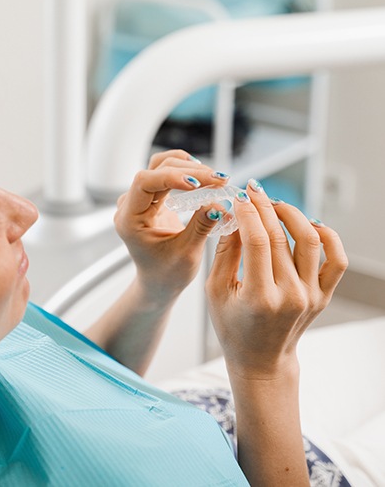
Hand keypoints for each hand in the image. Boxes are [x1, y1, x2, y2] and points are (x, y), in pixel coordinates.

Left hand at [115, 150, 227, 301]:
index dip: (171, 177)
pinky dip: (185, 171)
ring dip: (189, 167)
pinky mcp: (151, 198)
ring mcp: (139, 200)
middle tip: (220, 181)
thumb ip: (201, 226)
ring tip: (215, 178)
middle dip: (190, 171)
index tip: (198, 184)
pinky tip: (203, 177)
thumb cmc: (167, 274)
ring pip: (161, 166)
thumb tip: (219, 204)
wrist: (159, 282)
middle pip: (156, 170)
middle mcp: (130, 206)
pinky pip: (165, 173)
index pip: (144, 183)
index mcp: (130, 220)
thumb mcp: (187, 253)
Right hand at [205, 179, 347, 378]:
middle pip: (280, 236)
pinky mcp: (323, 296)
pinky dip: (327, 236)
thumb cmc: (233, 328)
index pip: (256, 241)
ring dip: (292, 214)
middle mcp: (290, 296)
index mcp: (259, 298)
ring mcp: (311, 296)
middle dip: (264, 207)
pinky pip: (335, 258)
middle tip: (253, 191)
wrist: (261, 359)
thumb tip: (233, 217)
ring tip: (275, 205)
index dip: (248, 212)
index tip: (239, 197)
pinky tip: (309, 224)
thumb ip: (224, 253)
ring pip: (309, 240)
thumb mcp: (216, 291)